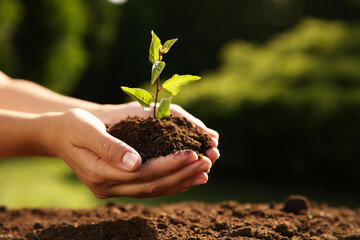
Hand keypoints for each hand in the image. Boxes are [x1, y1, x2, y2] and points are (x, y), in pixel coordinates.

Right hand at [44, 108, 211, 197]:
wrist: (59, 134)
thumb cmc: (72, 125)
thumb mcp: (86, 129)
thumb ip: (108, 146)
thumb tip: (134, 163)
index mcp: (100, 173)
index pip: (143, 174)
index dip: (170, 165)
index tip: (193, 154)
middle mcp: (108, 187)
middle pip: (153, 185)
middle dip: (183, 173)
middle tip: (209, 161)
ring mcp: (114, 188)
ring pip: (154, 189)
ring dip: (182, 180)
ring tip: (206, 169)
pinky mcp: (121, 184)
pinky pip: (150, 186)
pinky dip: (172, 181)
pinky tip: (190, 176)